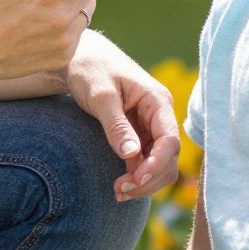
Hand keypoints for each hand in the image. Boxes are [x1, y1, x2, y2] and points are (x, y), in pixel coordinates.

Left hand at [66, 35, 182, 200]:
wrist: (78, 57)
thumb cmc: (90, 69)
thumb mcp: (101, 96)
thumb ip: (116, 125)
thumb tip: (131, 155)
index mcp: (157, 101)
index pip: (170, 141)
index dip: (156, 165)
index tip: (135, 180)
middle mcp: (159, 115)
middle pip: (169, 158)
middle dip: (149, 178)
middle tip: (120, 190)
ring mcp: (150, 126)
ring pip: (159, 164)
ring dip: (143, 182)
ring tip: (118, 192)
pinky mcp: (138, 134)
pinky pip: (145, 161)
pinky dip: (136, 176)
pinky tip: (120, 187)